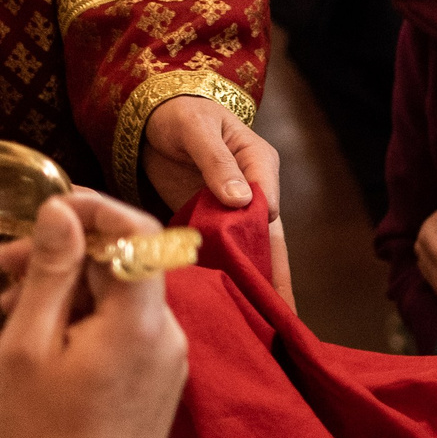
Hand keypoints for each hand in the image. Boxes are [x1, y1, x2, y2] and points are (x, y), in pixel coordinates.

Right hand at [0, 192, 187, 437]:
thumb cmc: (41, 432)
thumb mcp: (27, 345)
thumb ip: (49, 271)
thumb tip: (61, 211)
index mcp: (141, 319)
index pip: (134, 230)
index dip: (91, 210)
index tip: (44, 212)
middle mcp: (169, 334)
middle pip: (127, 264)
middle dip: (69, 254)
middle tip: (5, 266)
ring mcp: (171, 362)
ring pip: (125, 299)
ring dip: (74, 290)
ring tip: (13, 308)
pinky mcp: (162, 385)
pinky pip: (130, 332)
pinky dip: (91, 322)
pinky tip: (45, 340)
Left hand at [145, 94, 294, 310]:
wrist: (153, 116)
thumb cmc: (180, 114)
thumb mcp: (197, 130)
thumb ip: (217, 163)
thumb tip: (241, 201)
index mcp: (260, 165)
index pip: (269, 207)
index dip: (265, 241)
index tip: (261, 272)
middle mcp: (254, 192)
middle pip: (269, 240)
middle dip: (276, 279)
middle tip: (283, 318)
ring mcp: (233, 210)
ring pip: (250, 251)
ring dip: (254, 284)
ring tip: (264, 324)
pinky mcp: (212, 223)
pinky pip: (224, 253)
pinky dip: (228, 277)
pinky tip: (232, 305)